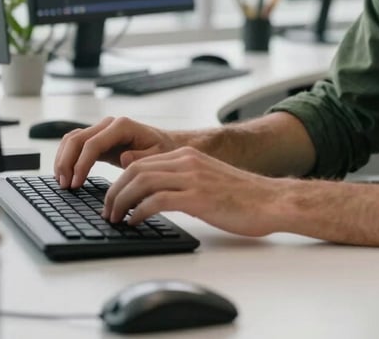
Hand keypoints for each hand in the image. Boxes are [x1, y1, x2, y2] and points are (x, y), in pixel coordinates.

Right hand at [54, 116, 182, 188]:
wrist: (165, 144)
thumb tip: (124, 158)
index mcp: (122, 126)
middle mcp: (109, 124)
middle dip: (67, 162)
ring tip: (62, 183)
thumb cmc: (162, 150)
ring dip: (63, 160)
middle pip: (77, 139)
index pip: (92, 143)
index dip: (81, 164)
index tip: (75, 184)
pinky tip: (65, 175)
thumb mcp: (157, 156)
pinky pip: (75, 144)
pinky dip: (66, 157)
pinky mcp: (98, 139)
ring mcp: (101, 130)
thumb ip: (141, 158)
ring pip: (72, 139)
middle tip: (65, 186)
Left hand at [101, 146, 285, 237]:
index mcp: (188, 156)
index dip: (120, 181)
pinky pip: (157, 200)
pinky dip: (139, 211)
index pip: (141, 162)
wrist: (271, 201)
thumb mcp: (206, 180)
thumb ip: (181, 181)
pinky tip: (135, 222)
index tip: (112, 199)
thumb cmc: (243, 197)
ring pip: (141, 182)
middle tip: (107, 211)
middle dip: (114, 191)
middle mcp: (187, 161)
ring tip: (116, 218)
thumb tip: (154, 194)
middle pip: (135, 169)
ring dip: (121, 201)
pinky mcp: (198, 197)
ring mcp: (192, 178)